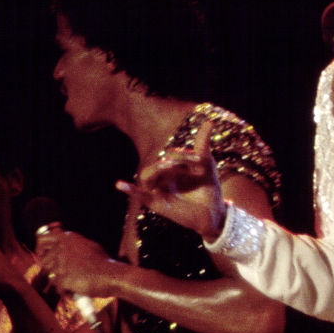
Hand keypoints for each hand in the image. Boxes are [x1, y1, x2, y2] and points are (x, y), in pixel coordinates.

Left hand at [36, 229, 117, 297]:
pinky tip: (78, 287)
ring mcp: (61, 263)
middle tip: (61, 273)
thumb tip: (60, 248)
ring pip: (50, 275)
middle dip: (49, 268)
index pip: (42, 239)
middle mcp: (62, 248)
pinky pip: (58, 287)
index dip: (41, 249)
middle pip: (42, 260)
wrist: (112, 275)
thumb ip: (72, 246)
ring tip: (76, 280)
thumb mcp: (88, 246)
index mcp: (68, 238)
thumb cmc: (103, 262)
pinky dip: (66, 290)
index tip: (45, 256)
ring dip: (60, 280)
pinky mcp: (61, 278)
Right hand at [117, 124, 226, 239]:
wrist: (213, 211)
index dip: (183, 155)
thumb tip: (210, 121)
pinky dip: (129, 189)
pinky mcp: (157, 204)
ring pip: (147, 176)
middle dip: (170, 161)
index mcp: (171, 166)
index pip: (170, 154)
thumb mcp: (206, 163)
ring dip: (156, 169)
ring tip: (169, 164)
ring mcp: (158, 189)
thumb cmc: (207, 186)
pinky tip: (119, 184)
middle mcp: (162, 176)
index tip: (200, 158)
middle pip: (157, 164)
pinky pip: (139, 195)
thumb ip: (202, 143)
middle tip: (184, 162)